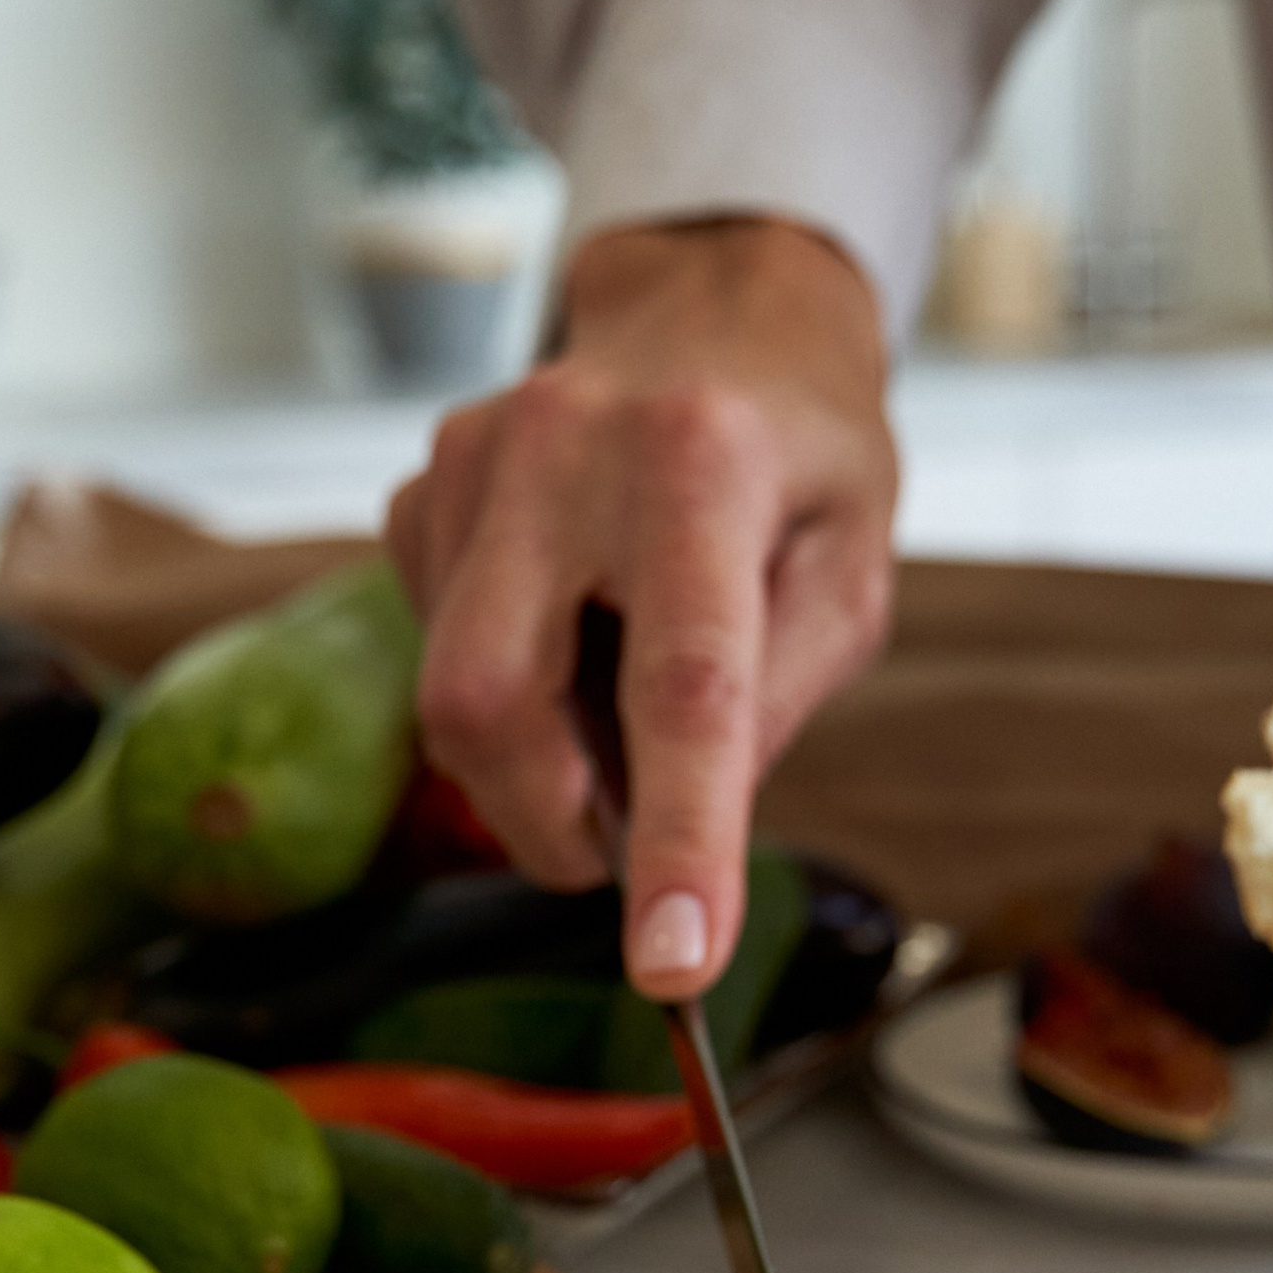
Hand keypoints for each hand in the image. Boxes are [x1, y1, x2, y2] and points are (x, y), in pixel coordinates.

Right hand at [385, 215, 897, 994]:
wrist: (716, 308)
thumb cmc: (802, 454)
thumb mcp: (850, 572)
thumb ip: (776, 700)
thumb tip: (685, 830)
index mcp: (703, 464)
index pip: (683, 689)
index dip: (675, 840)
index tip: (672, 964)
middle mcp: (563, 447)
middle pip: (491, 702)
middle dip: (546, 825)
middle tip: (611, 858)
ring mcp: (472, 459)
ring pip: (451, 693)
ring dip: (536, 757)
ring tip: (614, 703)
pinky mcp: (423, 484)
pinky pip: (436, 643)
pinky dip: (505, 688)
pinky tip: (566, 630)